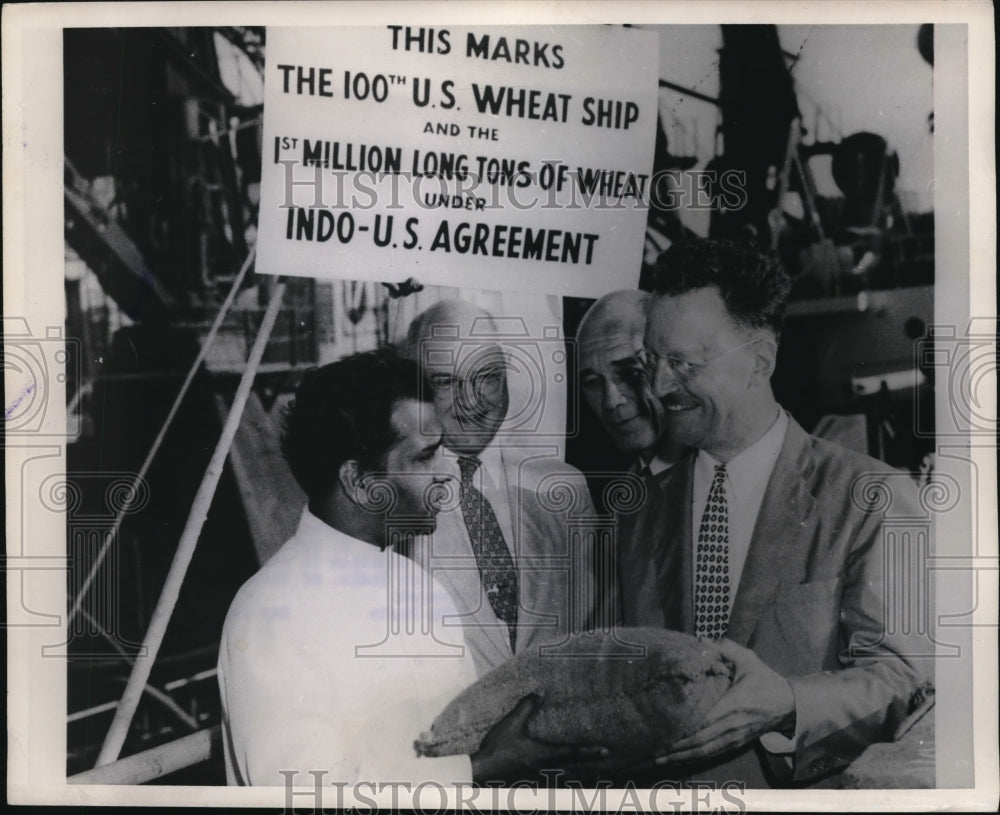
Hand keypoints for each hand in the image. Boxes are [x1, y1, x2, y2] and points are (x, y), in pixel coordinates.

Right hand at [470, 693, 607, 784]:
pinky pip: (554, 781)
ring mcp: (539, 778)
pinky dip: (565, 778)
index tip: (606, 750)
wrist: (482, 772)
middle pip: (574, 769)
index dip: (590, 751)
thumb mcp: (511, 724)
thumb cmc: (497, 749)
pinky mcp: (532, 782)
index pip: (572, 752)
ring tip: (591, 770)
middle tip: (605, 762)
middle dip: (590, 766)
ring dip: (579, 773)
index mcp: (544, 755)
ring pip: (566, 777)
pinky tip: (564, 774)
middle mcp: (546, 769)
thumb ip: (526, 707)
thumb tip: (540, 694)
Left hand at [656, 638, 795, 765]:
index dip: (682, 729)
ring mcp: (734, 738)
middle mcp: (731, 726)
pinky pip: (712, 754)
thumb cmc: (765, 680)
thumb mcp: (748, 660)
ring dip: (681, 758)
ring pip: (704, 752)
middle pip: (699, 742)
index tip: (662, 731)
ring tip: (659, 759)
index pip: (703, 720)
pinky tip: (678, 760)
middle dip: (674, 748)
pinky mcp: (736, 744)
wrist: (789, 704)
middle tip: (652, 751)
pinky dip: (693, 759)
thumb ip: (725, 649)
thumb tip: (701, 639)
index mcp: (732, 705)